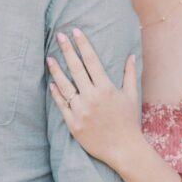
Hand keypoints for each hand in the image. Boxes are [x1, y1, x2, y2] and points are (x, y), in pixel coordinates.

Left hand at [47, 28, 141, 169]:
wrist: (123, 149)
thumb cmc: (129, 121)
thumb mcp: (131, 96)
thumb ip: (129, 74)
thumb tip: (131, 55)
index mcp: (106, 88)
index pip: (91, 60)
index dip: (83, 44)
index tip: (75, 31)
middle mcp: (92, 97)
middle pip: (76, 68)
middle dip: (67, 50)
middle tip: (59, 35)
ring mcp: (81, 111)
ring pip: (64, 85)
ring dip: (56, 70)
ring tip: (49, 57)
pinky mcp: (73, 123)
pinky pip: (62, 105)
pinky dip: (56, 93)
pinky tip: (51, 83)